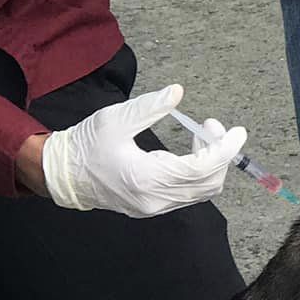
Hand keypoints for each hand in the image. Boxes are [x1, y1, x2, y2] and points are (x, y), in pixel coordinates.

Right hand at [40, 84, 247, 216]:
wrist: (62, 174)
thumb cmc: (85, 144)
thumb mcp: (116, 119)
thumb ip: (150, 106)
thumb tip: (178, 93)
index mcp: (146, 178)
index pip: (201, 169)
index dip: (224, 149)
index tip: (237, 131)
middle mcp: (154, 199)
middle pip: (208, 183)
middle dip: (220, 153)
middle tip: (213, 125)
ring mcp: (153, 207)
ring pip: (201, 191)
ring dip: (211, 163)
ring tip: (203, 133)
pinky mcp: (151, 206)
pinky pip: (188, 193)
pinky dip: (198, 172)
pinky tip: (191, 150)